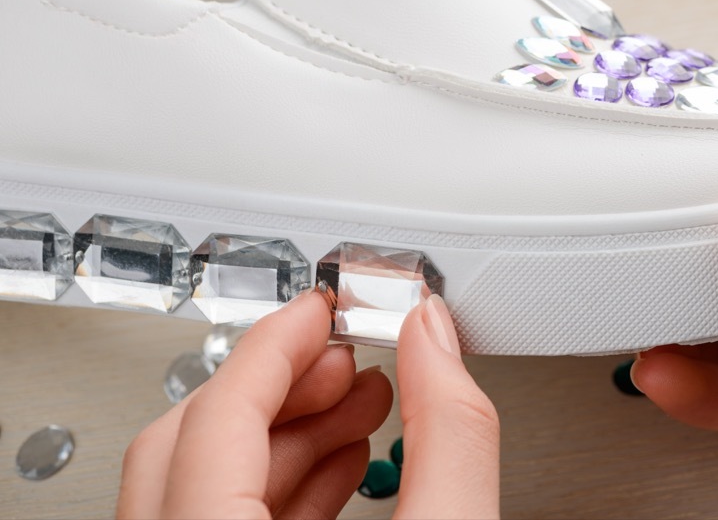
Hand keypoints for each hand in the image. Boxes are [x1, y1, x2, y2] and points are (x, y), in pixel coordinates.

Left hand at [118, 291, 498, 519]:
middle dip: (283, 384)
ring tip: (362, 405)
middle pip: (190, 442)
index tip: (321, 307)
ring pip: (194, 485)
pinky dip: (274, 486)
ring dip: (284, 433)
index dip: (279, 342)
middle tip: (348, 356)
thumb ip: (451, 434)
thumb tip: (432, 337)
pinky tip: (340, 464)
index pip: (219, 415)